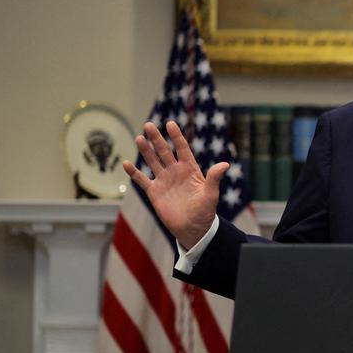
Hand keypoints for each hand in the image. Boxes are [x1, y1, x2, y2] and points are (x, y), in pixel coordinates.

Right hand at [123, 120, 227, 248]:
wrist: (193, 229)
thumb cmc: (205, 211)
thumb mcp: (211, 194)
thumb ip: (214, 178)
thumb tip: (225, 164)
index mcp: (190, 169)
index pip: (182, 149)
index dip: (176, 136)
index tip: (170, 123)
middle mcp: (175, 172)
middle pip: (164, 151)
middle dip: (157, 139)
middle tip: (149, 125)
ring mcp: (164, 181)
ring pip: (152, 162)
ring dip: (145, 150)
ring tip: (139, 138)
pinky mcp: (154, 192)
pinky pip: (142, 180)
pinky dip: (134, 173)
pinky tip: (126, 163)